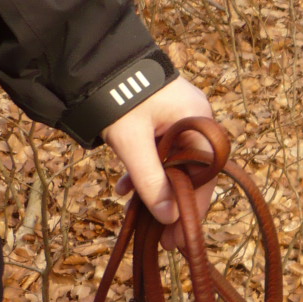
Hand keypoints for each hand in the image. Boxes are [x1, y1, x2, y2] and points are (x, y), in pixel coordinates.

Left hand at [101, 75, 215, 249]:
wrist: (98, 62)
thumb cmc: (120, 98)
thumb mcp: (132, 143)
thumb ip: (151, 181)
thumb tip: (169, 219)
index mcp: (201, 127)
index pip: (203, 180)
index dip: (192, 212)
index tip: (179, 239)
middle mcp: (199, 125)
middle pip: (192, 176)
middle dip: (174, 206)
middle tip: (163, 238)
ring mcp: (183, 122)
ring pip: (176, 167)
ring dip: (158, 191)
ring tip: (139, 218)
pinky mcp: (166, 122)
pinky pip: (164, 154)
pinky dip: (147, 171)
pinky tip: (126, 189)